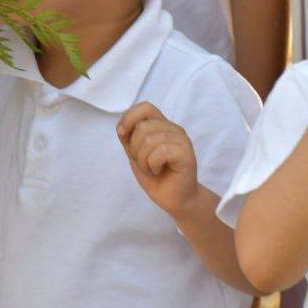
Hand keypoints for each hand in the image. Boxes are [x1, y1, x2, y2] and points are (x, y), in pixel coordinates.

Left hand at [117, 102, 199, 220]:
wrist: (173, 200)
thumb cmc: (156, 177)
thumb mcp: (136, 154)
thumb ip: (129, 138)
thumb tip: (121, 126)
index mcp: (163, 126)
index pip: (145, 107)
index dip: (129, 117)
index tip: (122, 134)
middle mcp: (174, 129)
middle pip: (142, 126)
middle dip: (135, 149)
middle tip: (144, 163)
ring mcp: (182, 141)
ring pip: (149, 140)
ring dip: (143, 161)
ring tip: (152, 169)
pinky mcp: (186, 155)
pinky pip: (160, 151)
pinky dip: (152, 165)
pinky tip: (158, 171)